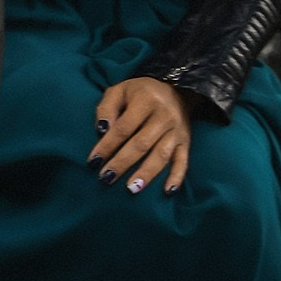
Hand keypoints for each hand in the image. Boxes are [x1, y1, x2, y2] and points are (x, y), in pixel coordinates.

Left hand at [89, 77, 191, 194]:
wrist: (176, 89)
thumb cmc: (140, 92)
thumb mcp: (119, 90)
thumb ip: (107, 108)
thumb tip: (101, 130)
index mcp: (145, 101)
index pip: (123, 128)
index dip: (107, 146)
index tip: (93, 161)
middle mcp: (163, 116)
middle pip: (141, 144)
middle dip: (122, 163)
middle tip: (106, 179)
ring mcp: (177, 131)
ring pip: (161, 155)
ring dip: (146, 174)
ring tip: (132, 189)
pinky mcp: (187, 142)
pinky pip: (183, 161)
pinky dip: (176, 177)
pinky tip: (167, 191)